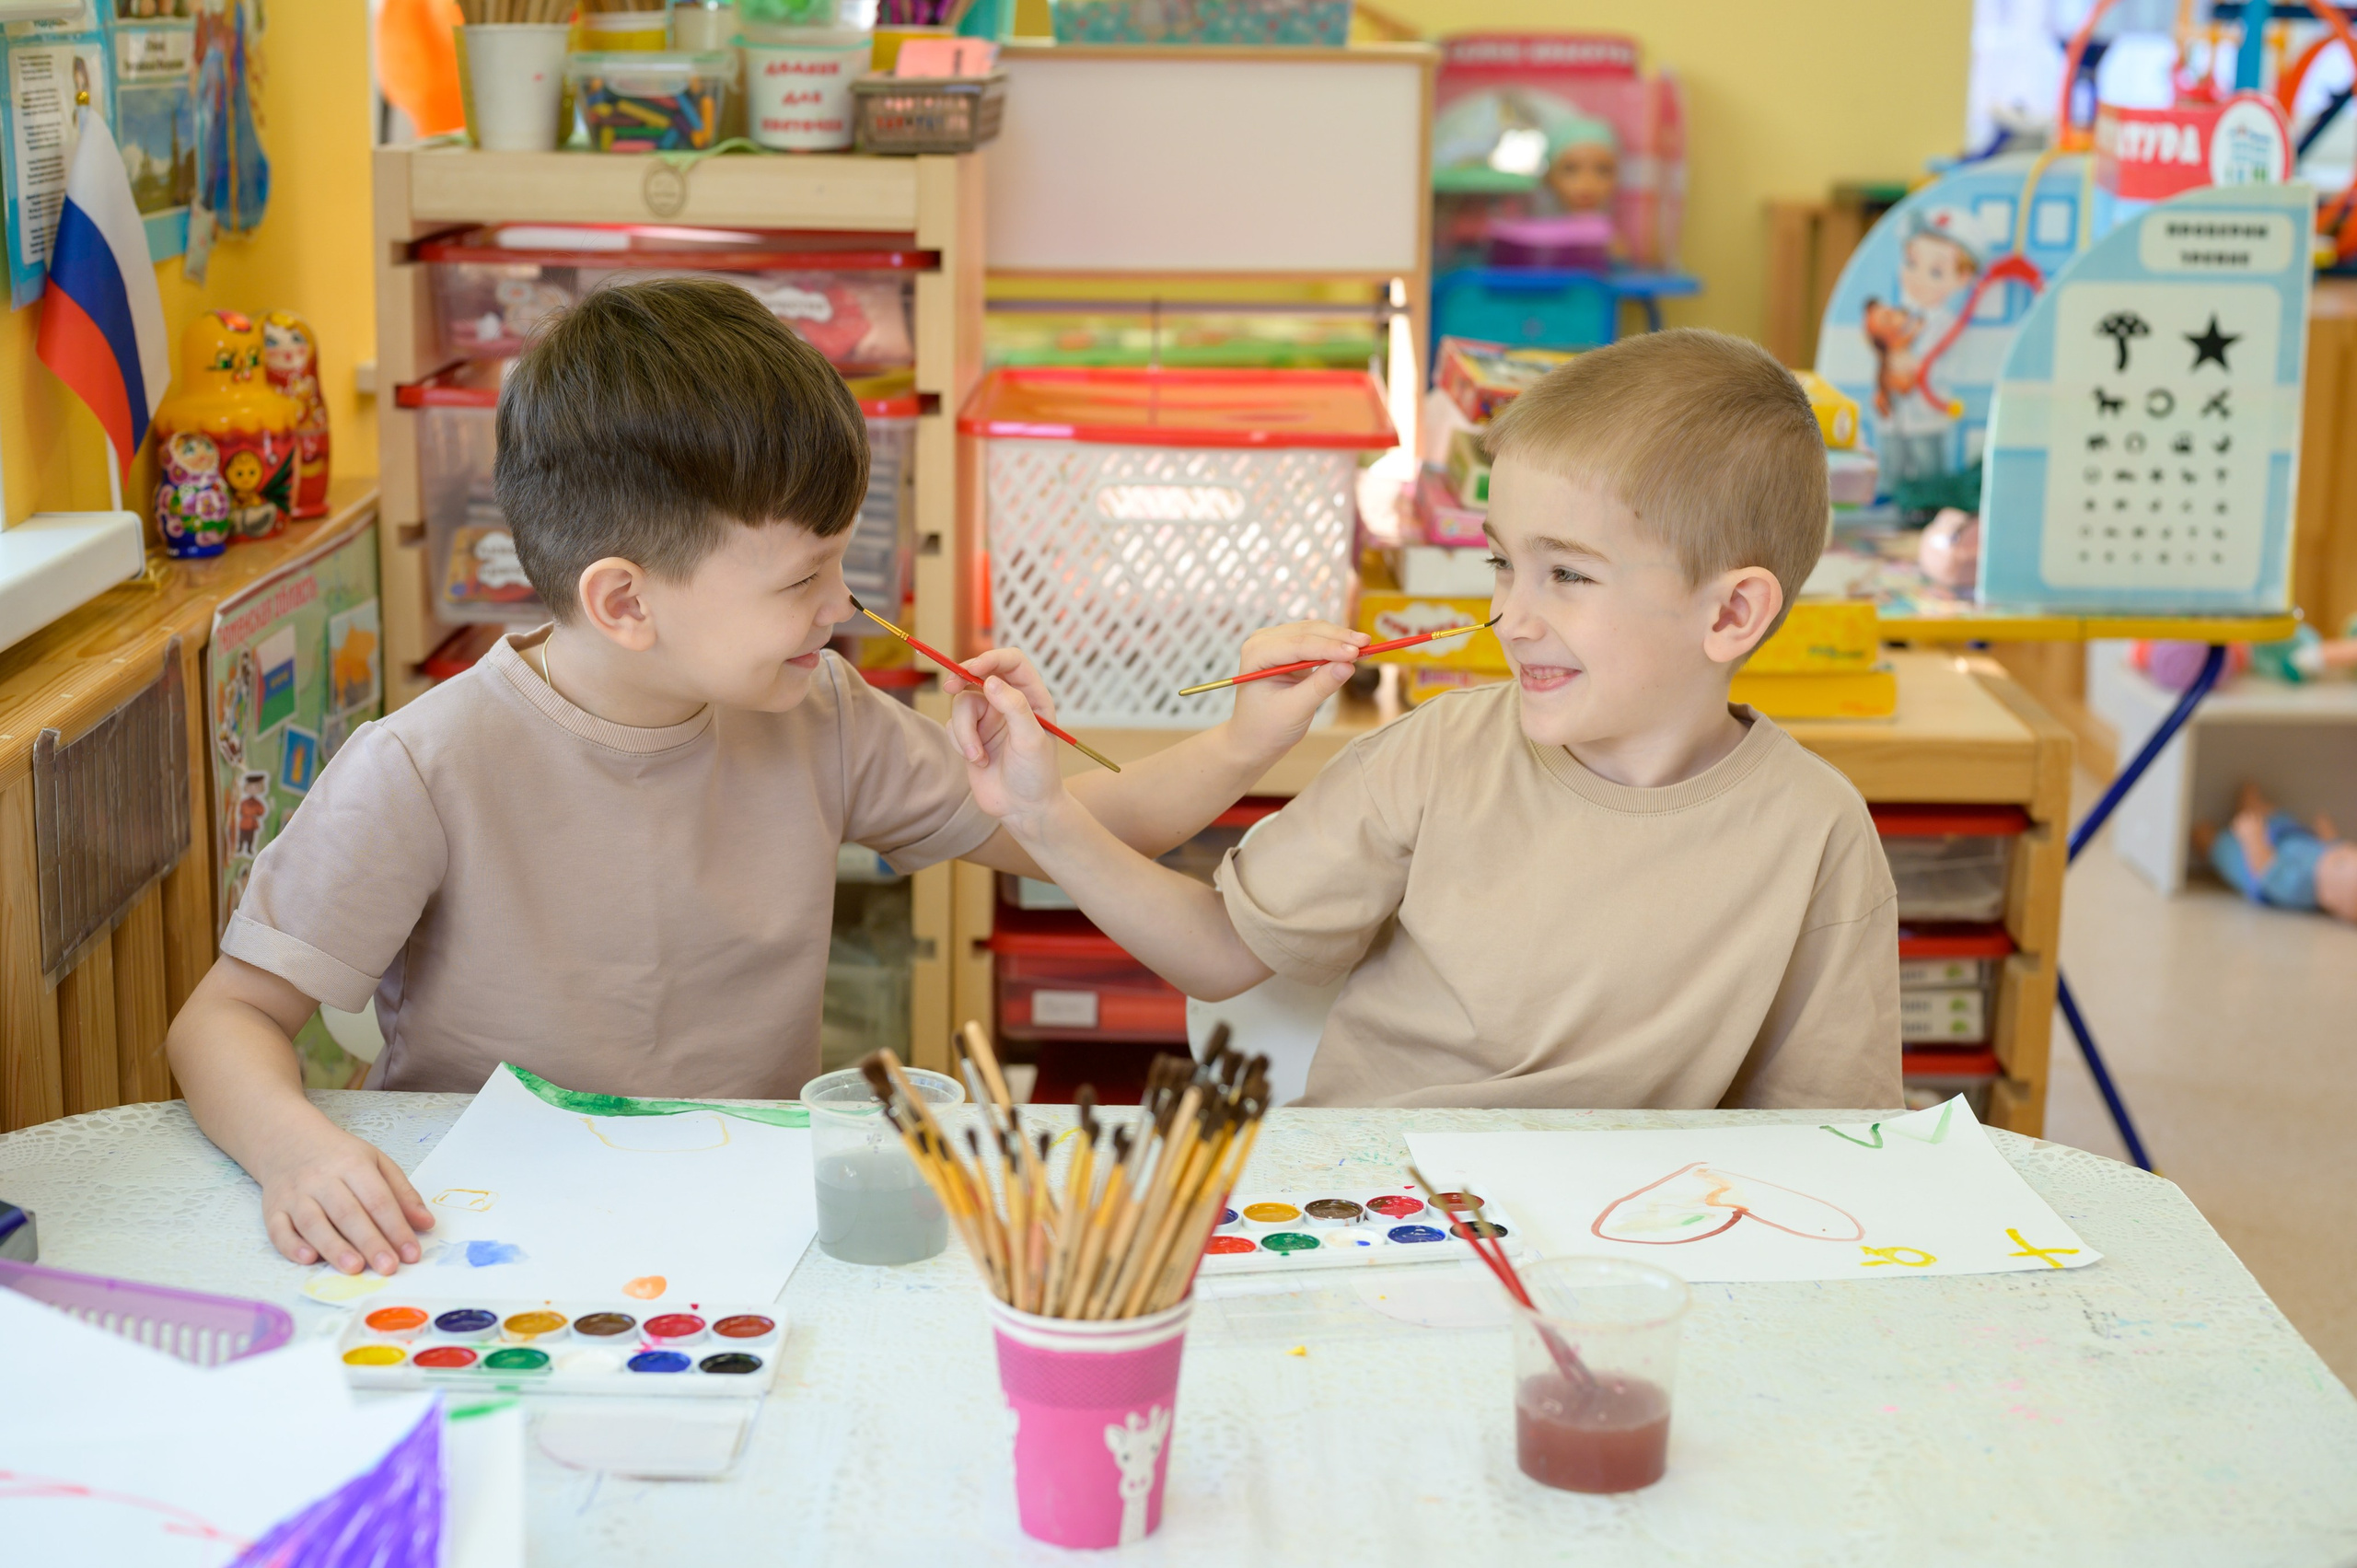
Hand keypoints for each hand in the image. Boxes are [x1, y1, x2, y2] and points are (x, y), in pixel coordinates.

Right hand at [254, 1120, 433, 1274]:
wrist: (289, 1140)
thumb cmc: (339, 1156)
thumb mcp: (377, 1163)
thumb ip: (402, 1194)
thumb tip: (426, 1224)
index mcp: (352, 1165)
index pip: (378, 1199)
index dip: (396, 1228)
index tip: (411, 1254)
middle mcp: (322, 1179)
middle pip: (347, 1213)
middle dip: (370, 1242)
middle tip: (387, 1267)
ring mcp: (294, 1194)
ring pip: (313, 1222)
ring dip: (334, 1247)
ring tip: (355, 1268)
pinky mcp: (272, 1209)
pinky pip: (278, 1229)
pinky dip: (291, 1245)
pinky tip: (308, 1259)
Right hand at [952, 673, 1072, 837]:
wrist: (1024, 809)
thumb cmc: (1037, 774)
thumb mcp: (1030, 740)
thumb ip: (1014, 707)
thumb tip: (990, 682)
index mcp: (1032, 697)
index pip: (1011, 662)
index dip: (991, 659)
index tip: (973, 669)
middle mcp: (1009, 702)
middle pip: (978, 673)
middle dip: (961, 678)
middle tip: (949, 686)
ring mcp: (988, 718)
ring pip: (961, 704)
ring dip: (965, 732)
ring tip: (979, 757)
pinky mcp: (971, 735)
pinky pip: (952, 725)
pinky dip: (961, 744)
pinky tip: (979, 762)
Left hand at [1222, 620, 1367, 760]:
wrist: (1253, 739)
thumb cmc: (1267, 728)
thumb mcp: (1296, 710)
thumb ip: (1321, 686)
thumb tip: (1348, 665)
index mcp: (1257, 653)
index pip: (1299, 644)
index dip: (1330, 647)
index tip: (1357, 652)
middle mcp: (1264, 641)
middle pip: (1308, 632)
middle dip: (1339, 638)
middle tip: (1368, 645)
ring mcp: (1276, 642)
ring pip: (1315, 631)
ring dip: (1341, 639)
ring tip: (1367, 648)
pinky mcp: (1289, 649)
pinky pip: (1316, 640)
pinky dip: (1335, 646)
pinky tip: (1355, 651)